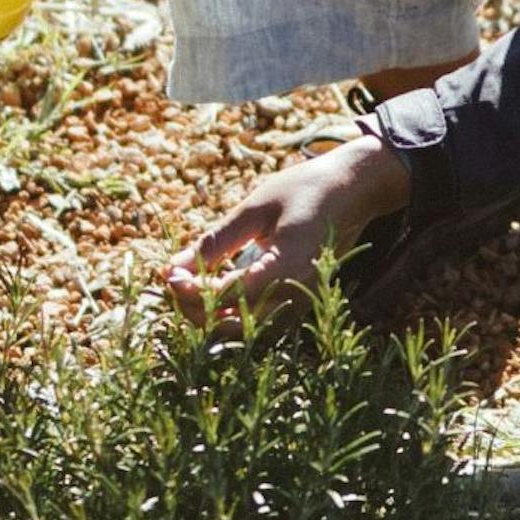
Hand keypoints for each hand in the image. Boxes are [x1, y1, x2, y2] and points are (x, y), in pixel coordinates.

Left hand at [166, 133, 410, 325]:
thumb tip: (172, 268)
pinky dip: (230, 310)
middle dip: (194, 309)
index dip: (189, 291)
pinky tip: (213, 287)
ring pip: (244, 330)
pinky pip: (258, 320)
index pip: (226, 297)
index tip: (165, 272)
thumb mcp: (256, 208)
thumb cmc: (305, 189)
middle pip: (232, 326)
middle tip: (172, 279)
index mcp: (287, 268)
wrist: (354, 190)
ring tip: (187, 284)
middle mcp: (296, 297)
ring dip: (210, 314)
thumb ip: (215, 242)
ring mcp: (301, 305)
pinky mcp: (299, 303)